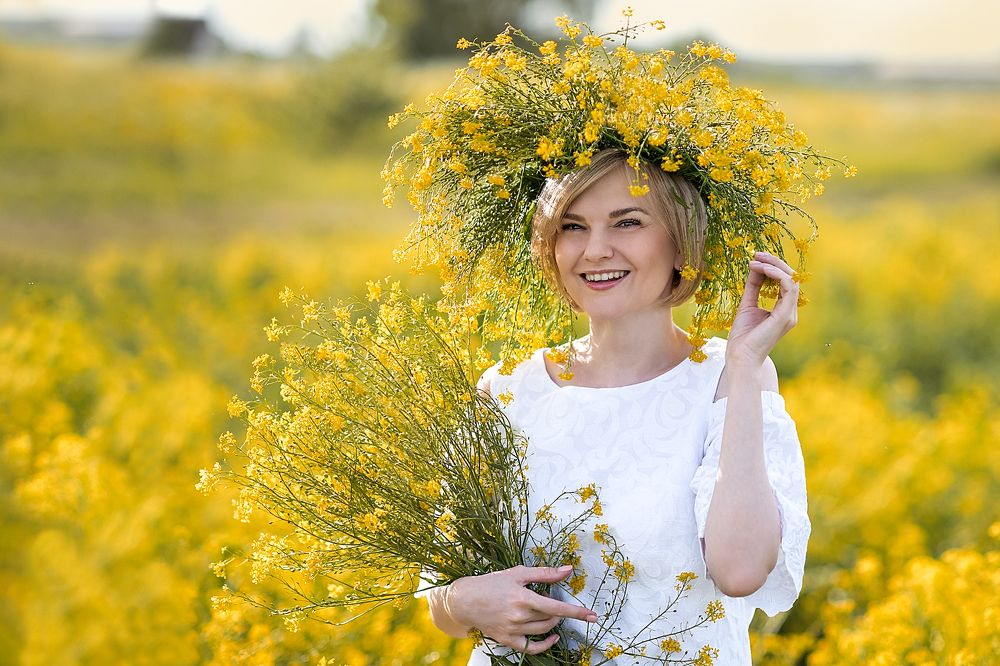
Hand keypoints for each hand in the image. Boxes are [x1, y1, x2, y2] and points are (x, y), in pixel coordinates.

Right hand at [446, 564, 597, 654]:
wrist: (465, 600)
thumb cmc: (492, 583)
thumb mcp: (518, 573)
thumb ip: (545, 573)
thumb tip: (568, 569)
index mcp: (522, 597)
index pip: (556, 606)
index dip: (576, 612)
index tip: (592, 615)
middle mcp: (518, 615)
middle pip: (551, 618)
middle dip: (558, 610)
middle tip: (550, 599)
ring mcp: (513, 630)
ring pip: (543, 630)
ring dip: (552, 622)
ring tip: (546, 610)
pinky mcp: (507, 640)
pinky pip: (531, 648)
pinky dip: (545, 644)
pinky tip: (552, 636)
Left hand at [726, 251, 798, 367]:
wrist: (740, 357)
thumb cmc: (743, 336)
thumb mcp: (746, 305)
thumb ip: (753, 287)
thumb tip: (754, 266)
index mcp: (783, 310)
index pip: (785, 282)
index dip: (772, 267)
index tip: (755, 258)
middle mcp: (790, 311)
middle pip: (791, 278)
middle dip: (775, 263)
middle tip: (757, 254)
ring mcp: (790, 314)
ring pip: (792, 280)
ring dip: (775, 266)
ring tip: (757, 259)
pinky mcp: (785, 316)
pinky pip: (788, 288)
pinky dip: (777, 275)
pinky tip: (763, 269)